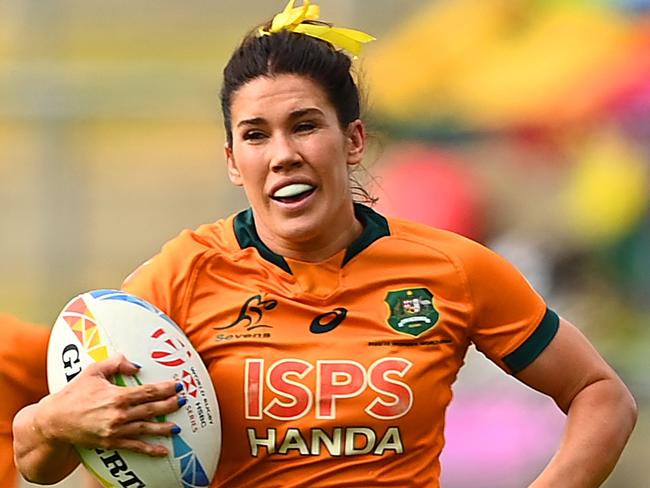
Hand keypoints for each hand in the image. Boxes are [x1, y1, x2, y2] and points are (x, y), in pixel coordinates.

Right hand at [36, 353, 182, 456]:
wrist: (54, 421)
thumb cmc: (73, 394)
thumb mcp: (93, 372)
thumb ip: (115, 363)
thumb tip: (135, 364)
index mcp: (118, 396)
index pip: (148, 391)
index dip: (166, 388)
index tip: (178, 385)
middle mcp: (119, 414)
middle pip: (152, 409)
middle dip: (170, 405)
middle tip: (183, 401)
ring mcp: (116, 430)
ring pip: (146, 428)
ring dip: (164, 428)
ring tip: (178, 427)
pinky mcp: (111, 442)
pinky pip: (134, 446)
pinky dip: (150, 449)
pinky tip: (163, 451)